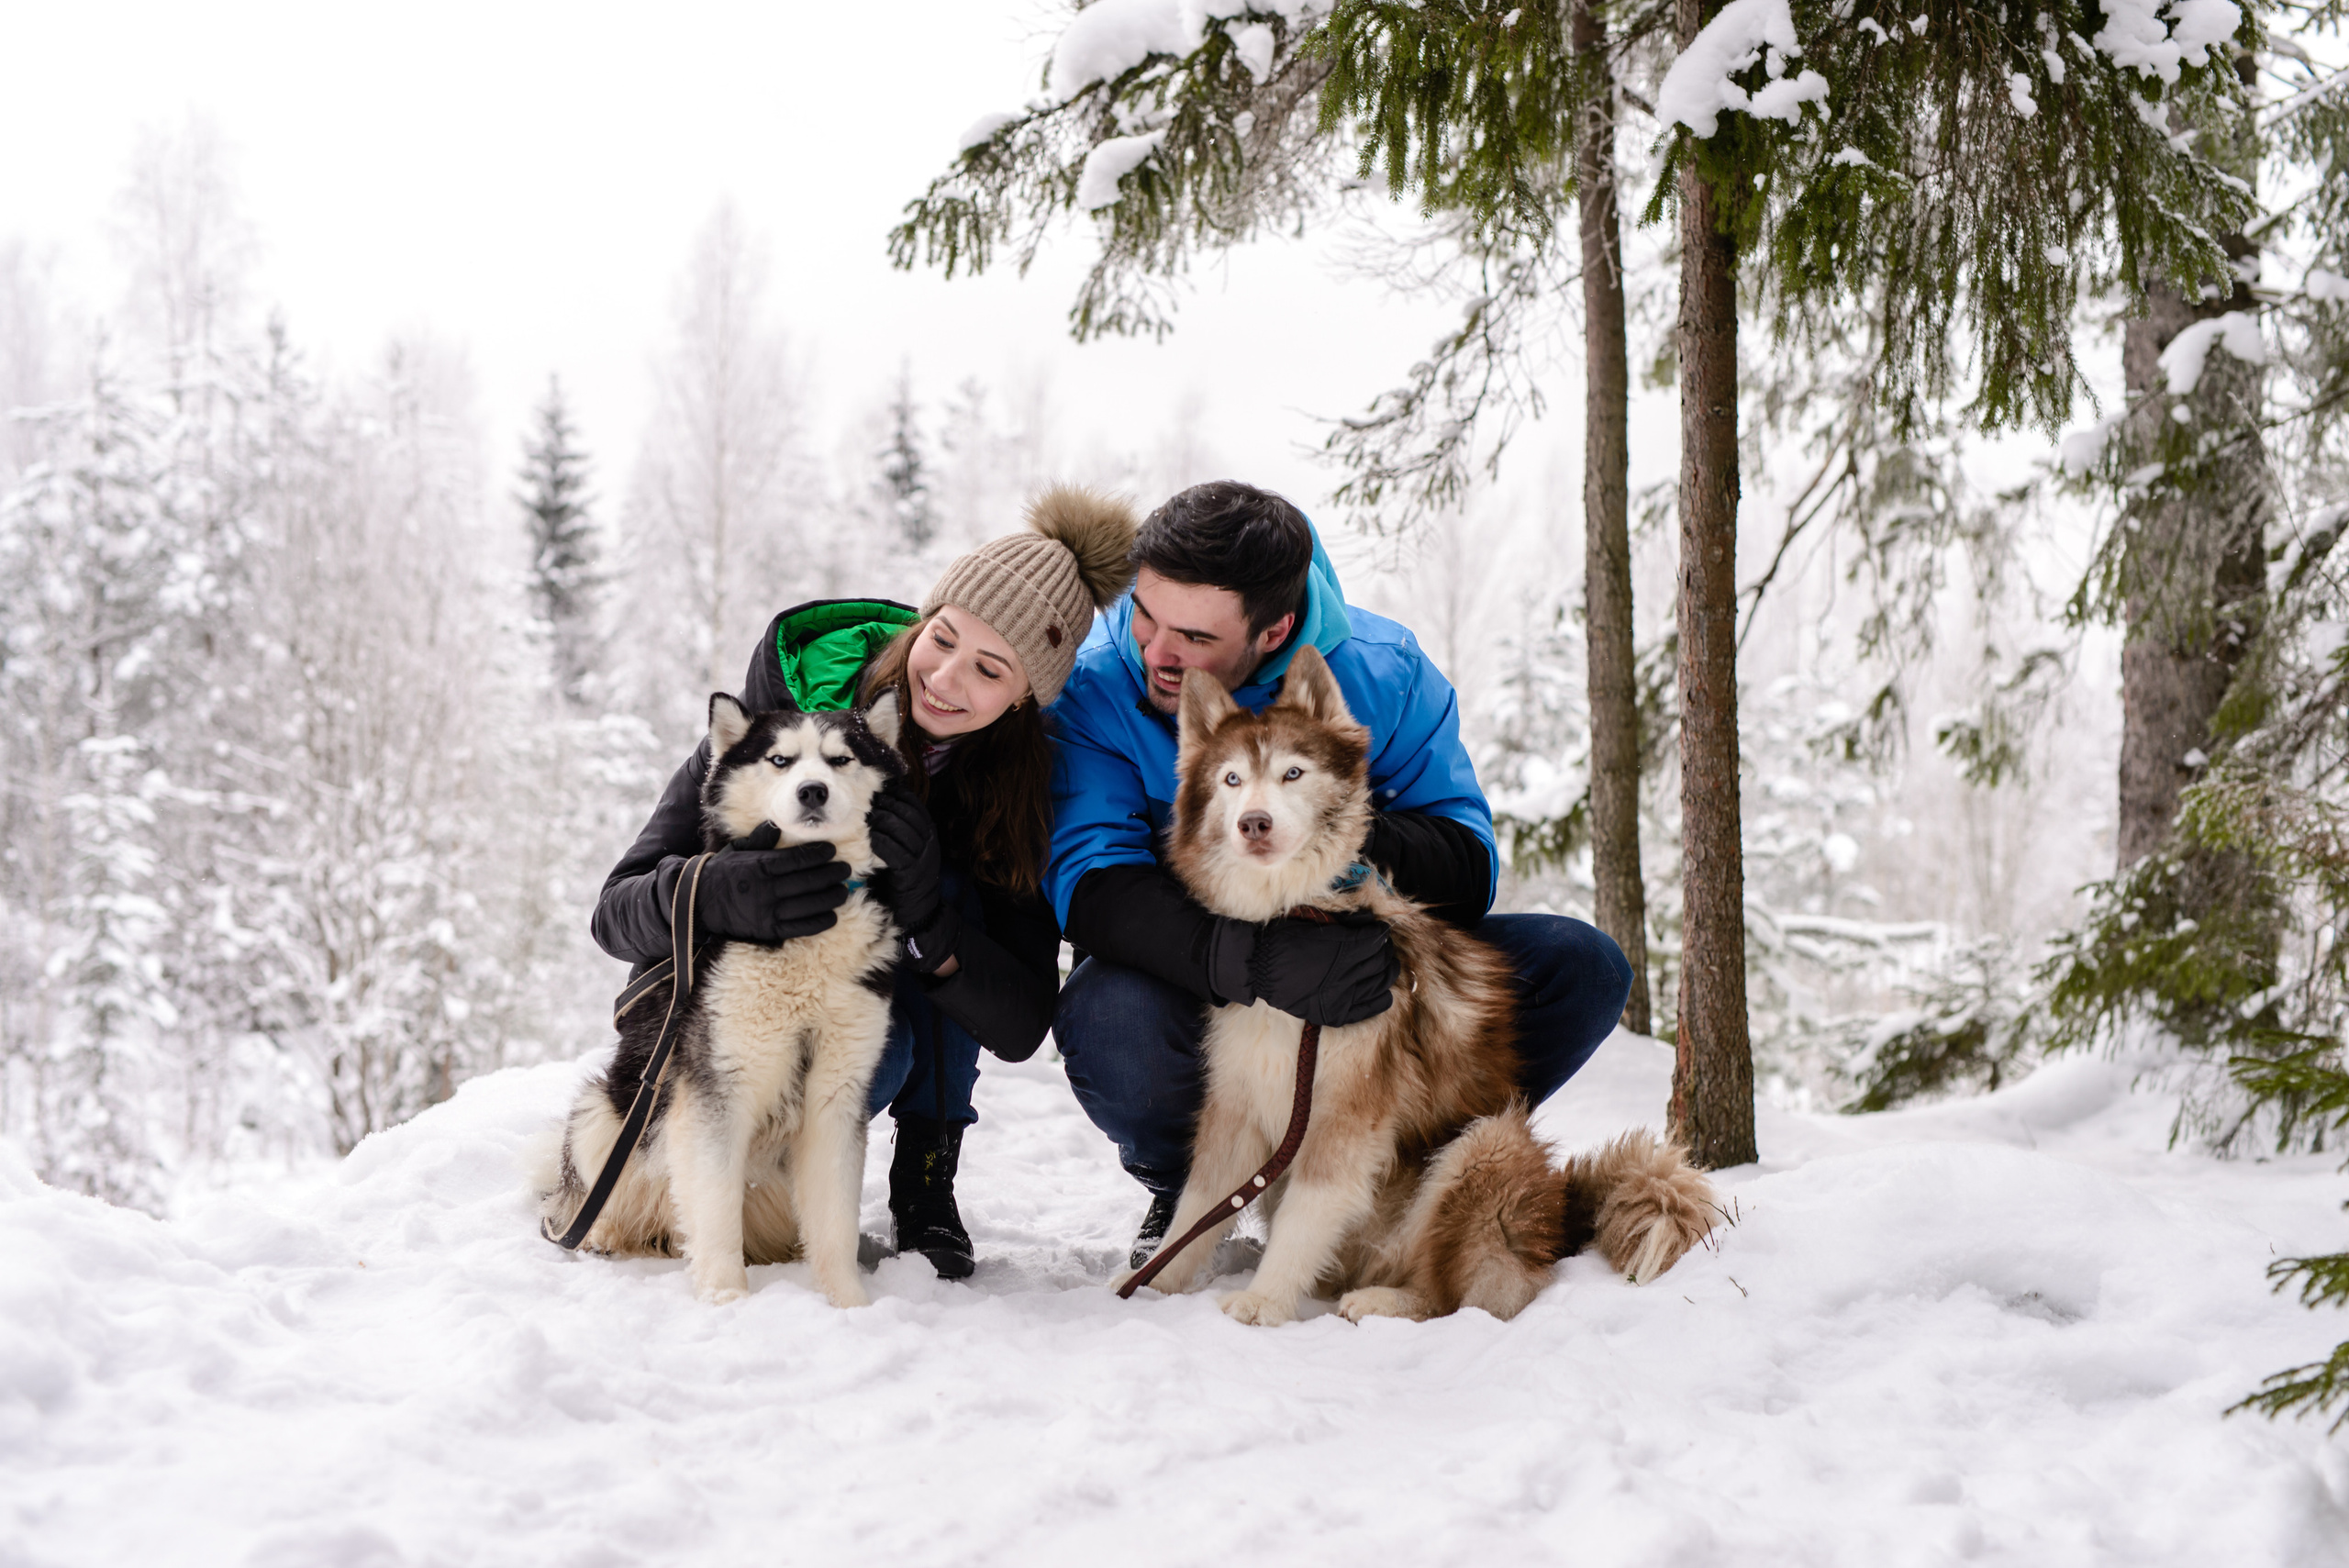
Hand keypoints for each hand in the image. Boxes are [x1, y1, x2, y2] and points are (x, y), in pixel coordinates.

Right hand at [690, 825, 849, 944]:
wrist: (700, 903)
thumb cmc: (724, 872)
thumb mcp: (738, 850)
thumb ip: (760, 839)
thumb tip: (778, 825)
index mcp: (758, 866)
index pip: (796, 860)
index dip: (817, 855)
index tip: (831, 851)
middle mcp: (765, 889)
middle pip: (807, 882)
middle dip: (831, 875)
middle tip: (845, 869)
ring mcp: (767, 912)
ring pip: (807, 905)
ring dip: (830, 898)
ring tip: (843, 890)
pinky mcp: (768, 931)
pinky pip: (799, 928)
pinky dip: (818, 922)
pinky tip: (832, 915)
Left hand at [868, 789, 958, 973]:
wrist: (920, 912)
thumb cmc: (906, 878)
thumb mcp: (907, 850)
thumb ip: (896, 831)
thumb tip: (873, 808)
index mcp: (929, 833)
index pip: (914, 804)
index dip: (896, 795)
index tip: (878, 791)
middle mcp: (928, 841)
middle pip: (906, 812)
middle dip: (885, 805)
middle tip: (865, 803)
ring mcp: (921, 856)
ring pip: (899, 828)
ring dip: (879, 820)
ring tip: (863, 818)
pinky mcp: (910, 872)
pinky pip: (893, 851)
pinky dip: (878, 842)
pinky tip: (867, 840)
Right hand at [1205, 909, 1397, 1026]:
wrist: (1258, 969)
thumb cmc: (1282, 939)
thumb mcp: (1312, 921)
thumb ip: (1342, 922)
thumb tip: (1368, 919)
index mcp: (1341, 948)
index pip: (1375, 940)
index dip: (1380, 934)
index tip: (1378, 931)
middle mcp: (1345, 973)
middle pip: (1380, 962)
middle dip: (1384, 952)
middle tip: (1381, 948)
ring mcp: (1341, 996)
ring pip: (1379, 984)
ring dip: (1386, 973)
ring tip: (1383, 967)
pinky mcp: (1335, 1013)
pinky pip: (1368, 1008)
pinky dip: (1380, 999)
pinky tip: (1382, 992)